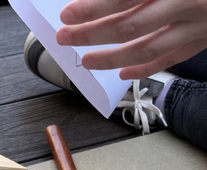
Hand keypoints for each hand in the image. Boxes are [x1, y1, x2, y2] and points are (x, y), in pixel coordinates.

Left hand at [57, 0, 206, 79]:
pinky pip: (172, 59)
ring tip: (86, 61)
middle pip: (130, 24)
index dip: (93, 6)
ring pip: (148, 48)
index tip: (68, 12)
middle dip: (92, 33)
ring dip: (112, 58)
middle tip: (64, 37)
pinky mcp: (205, 39)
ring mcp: (199, 24)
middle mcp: (189, 3)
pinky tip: (123, 74)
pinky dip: (146, 69)